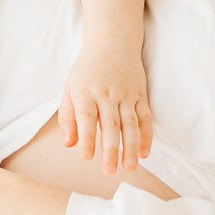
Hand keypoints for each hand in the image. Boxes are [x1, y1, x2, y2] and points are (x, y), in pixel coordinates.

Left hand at [59, 40, 152, 173]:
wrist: (113, 43)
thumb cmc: (87, 70)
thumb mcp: (70, 88)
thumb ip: (68, 117)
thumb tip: (69, 144)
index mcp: (86, 92)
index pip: (87, 117)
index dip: (87, 138)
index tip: (86, 157)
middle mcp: (107, 94)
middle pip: (110, 124)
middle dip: (111, 149)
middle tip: (109, 171)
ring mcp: (126, 95)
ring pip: (131, 123)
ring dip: (131, 147)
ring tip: (131, 167)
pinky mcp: (140, 95)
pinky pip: (145, 117)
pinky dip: (146, 135)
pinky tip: (144, 152)